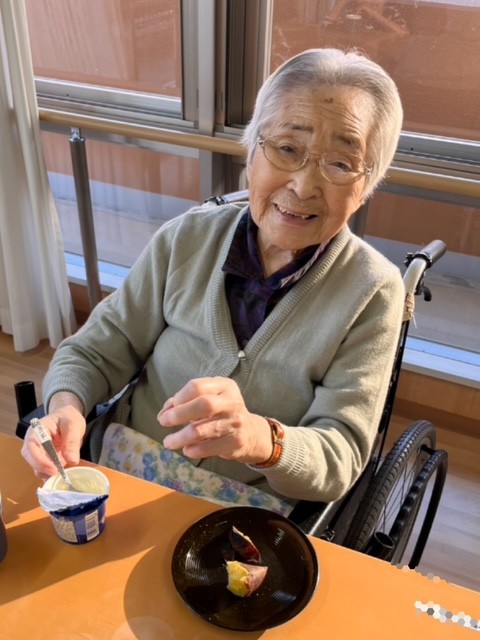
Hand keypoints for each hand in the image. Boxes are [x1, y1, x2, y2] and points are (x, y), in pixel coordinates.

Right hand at [21, 393, 85, 479]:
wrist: (68, 418)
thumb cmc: (68, 417)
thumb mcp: (73, 425)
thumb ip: (72, 441)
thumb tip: (72, 460)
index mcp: (36, 432)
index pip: (31, 448)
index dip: (41, 461)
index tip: (54, 469)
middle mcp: (33, 444)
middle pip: (32, 461)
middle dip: (46, 469)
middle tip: (61, 474)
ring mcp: (38, 453)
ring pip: (38, 468)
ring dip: (50, 474)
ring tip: (65, 474)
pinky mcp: (45, 460)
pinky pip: (46, 471)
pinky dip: (54, 475)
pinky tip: (64, 474)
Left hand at [157, 377, 273, 464]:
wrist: (251, 433)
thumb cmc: (222, 413)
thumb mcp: (209, 398)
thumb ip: (186, 401)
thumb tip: (165, 412)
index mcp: (224, 386)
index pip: (197, 386)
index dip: (179, 398)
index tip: (168, 409)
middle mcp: (232, 402)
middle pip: (203, 404)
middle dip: (179, 414)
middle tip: (163, 422)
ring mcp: (235, 422)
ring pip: (202, 430)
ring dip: (180, 437)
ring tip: (169, 442)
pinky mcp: (235, 442)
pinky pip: (208, 447)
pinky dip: (193, 450)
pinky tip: (187, 450)